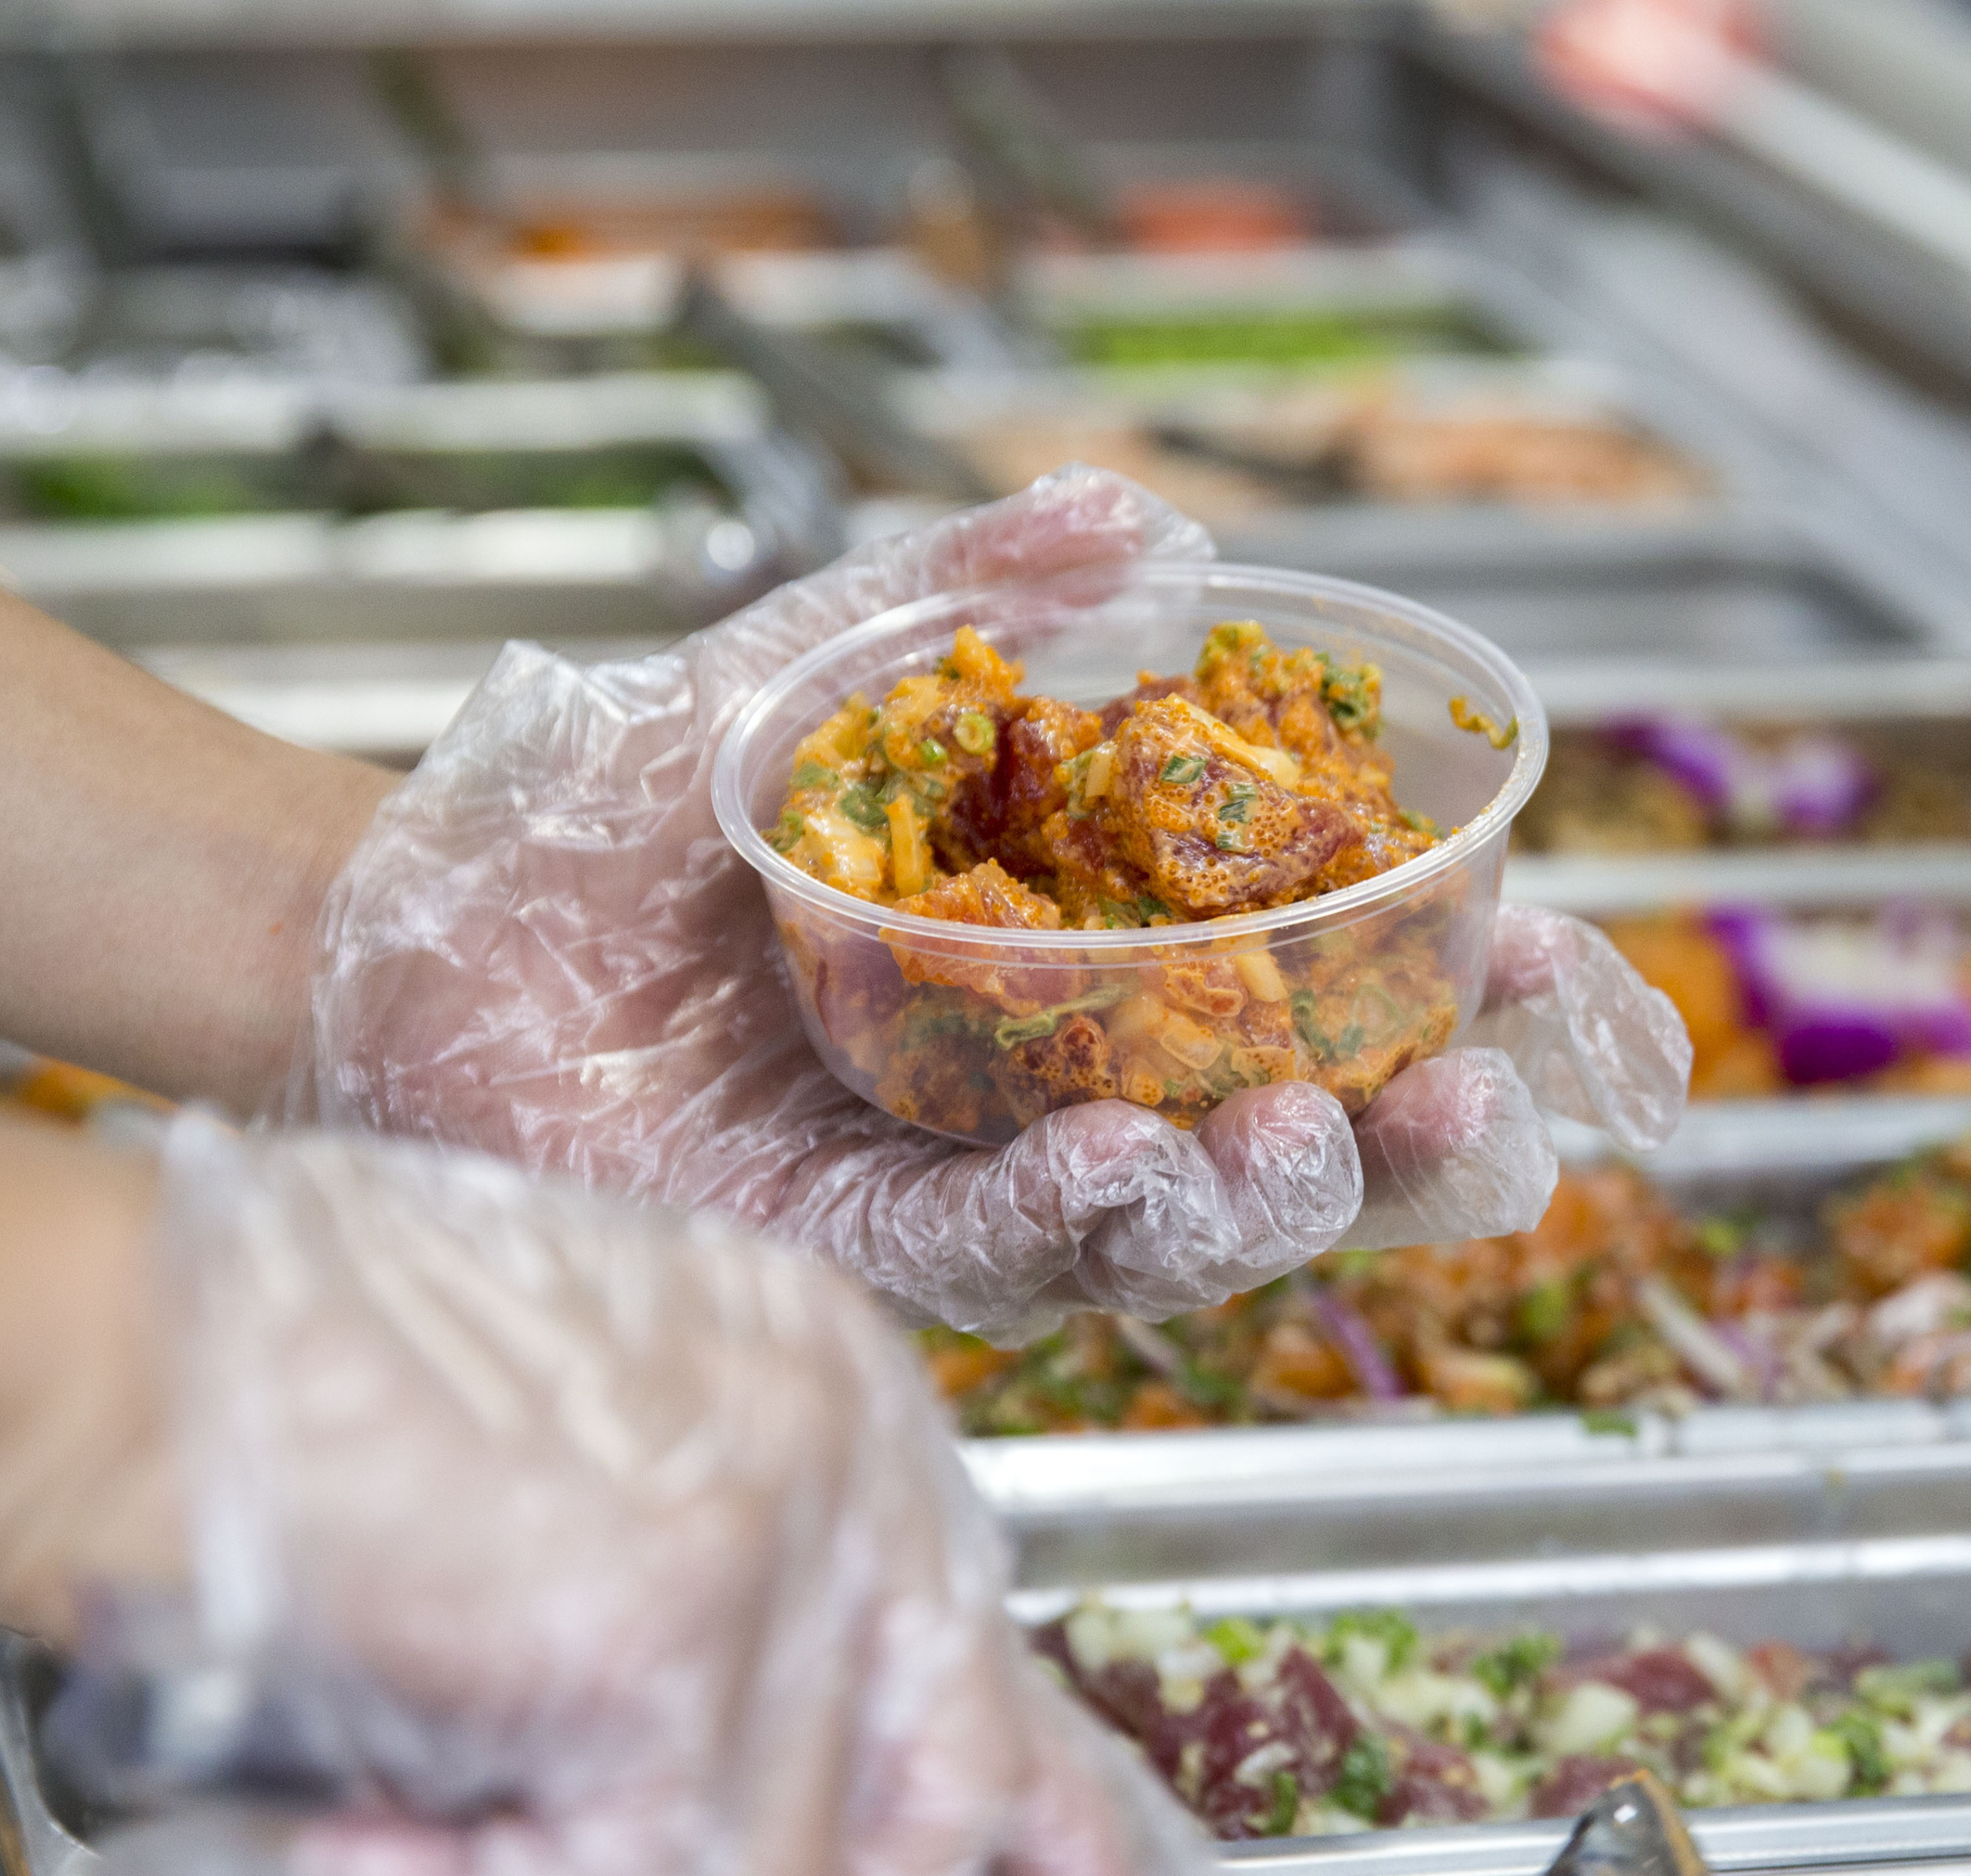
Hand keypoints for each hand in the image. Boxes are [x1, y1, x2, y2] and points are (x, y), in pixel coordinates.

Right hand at [60, 1114, 1334, 1875]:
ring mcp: (784, 1511)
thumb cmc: (287, 1435)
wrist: (111, 1349)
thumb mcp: (569, 1526)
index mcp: (837, 1389)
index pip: (997, 1660)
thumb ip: (722, 1660)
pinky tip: (360, 1830)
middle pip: (945, 1800)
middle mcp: (850, 1429)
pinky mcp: (679, 1612)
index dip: (1065, 1856)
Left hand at [304, 469, 1690, 1340]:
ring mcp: (938, 1191)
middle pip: (1263, 1150)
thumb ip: (962, 595)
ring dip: (1250, 1203)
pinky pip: (970, 1259)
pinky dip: (1058, 1222)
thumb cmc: (613, 821)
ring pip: (1144, 1237)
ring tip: (1308, 1144)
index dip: (1435, 998)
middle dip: (1385, 1138)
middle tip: (1465, 1093)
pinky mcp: (829, 1259)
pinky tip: (1125, 1169)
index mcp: (1068, 980)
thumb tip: (1145, 521)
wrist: (423, 936)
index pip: (1294, 1005)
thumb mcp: (799, 679)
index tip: (1547, 961)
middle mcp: (1033, 1101)